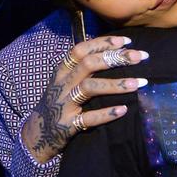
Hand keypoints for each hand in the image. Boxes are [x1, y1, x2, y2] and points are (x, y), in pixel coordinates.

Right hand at [22, 34, 147, 162]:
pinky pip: (88, 118)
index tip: (127, 41)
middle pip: (88, 64)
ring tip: (139, 83)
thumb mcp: (65, 82)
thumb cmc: (59, 102)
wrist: (37, 134)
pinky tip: (123, 110)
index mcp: (62, 71)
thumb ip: (83, 68)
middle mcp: (62, 85)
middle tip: (140, 57)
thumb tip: (116, 52)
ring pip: (89, 88)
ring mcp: (63, 105)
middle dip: (116, 58)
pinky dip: (106, 113)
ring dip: (116, 84)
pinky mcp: (67, 125)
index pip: (81, 50)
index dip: (103, 43)